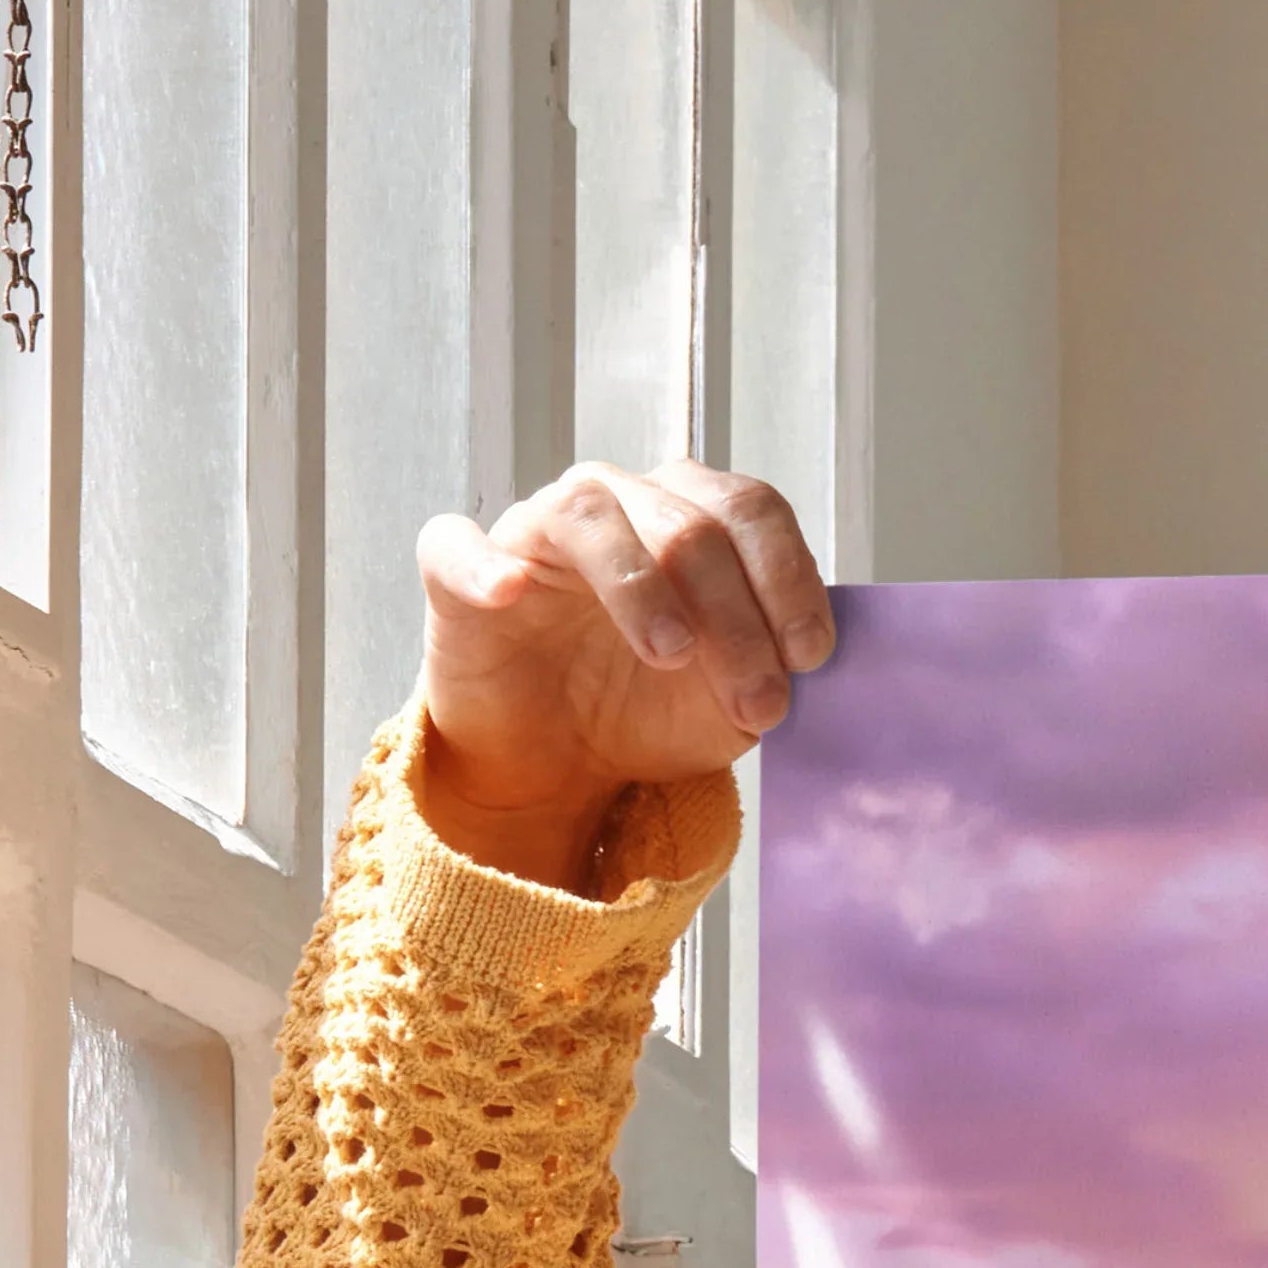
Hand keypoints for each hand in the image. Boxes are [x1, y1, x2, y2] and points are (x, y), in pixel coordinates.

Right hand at [411, 462, 833, 890]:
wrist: (559, 762)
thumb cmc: (647, 710)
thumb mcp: (731, 702)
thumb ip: (772, 669)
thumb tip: (806, 659)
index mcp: (690, 518)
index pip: (750, 510)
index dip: (788, 578)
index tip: (810, 656)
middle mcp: (618, 504)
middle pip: (688, 525)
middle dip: (737, 618)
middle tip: (758, 702)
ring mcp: (536, 531)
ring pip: (590, 515)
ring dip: (642, 586)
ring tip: (672, 655)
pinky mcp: (459, 572)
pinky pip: (457, 545)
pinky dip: (484, 564)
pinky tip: (511, 593)